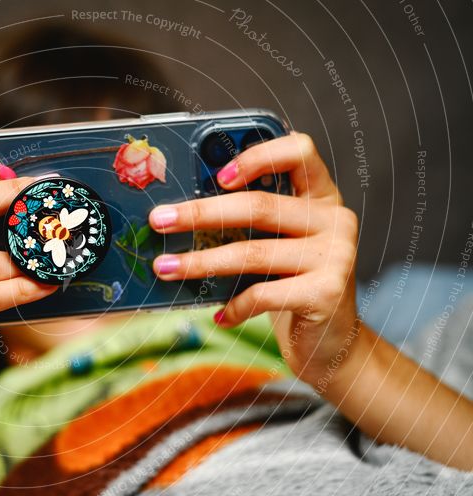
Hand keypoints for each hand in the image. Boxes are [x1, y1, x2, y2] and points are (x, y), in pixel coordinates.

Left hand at [148, 133, 359, 387]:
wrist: (331, 342)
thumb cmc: (292, 286)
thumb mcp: (276, 247)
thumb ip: (250, 225)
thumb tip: (180, 214)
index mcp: (320, 197)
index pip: (299, 152)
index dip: (258, 156)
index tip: (216, 175)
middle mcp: (334, 220)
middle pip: (259, 206)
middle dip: (201, 213)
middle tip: (159, 221)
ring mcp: (335, 256)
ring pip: (253, 253)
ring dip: (201, 262)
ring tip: (166, 269)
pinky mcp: (327, 293)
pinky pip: (263, 294)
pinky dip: (233, 306)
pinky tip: (218, 316)